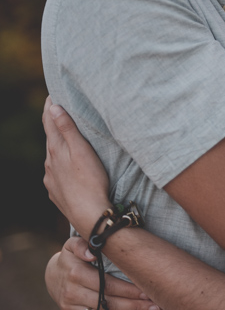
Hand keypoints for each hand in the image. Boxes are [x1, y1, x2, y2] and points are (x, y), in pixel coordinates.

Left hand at [43, 97, 111, 234]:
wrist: (90, 215)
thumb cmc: (90, 181)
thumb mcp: (82, 151)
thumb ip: (67, 129)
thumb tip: (52, 107)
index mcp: (55, 150)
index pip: (49, 123)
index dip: (50, 107)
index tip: (51, 94)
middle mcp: (49, 164)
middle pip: (50, 140)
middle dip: (55, 127)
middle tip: (62, 113)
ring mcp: (51, 180)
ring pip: (53, 158)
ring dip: (59, 148)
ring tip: (70, 142)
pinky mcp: (56, 192)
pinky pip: (56, 174)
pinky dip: (61, 166)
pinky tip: (70, 169)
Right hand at [46, 237, 160, 309]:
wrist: (52, 276)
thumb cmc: (70, 257)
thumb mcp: (72, 245)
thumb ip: (81, 245)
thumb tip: (90, 253)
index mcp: (76, 273)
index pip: (107, 284)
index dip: (128, 289)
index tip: (147, 290)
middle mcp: (73, 293)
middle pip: (108, 302)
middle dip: (134, 305)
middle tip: (156, 305)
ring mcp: (72, 307)